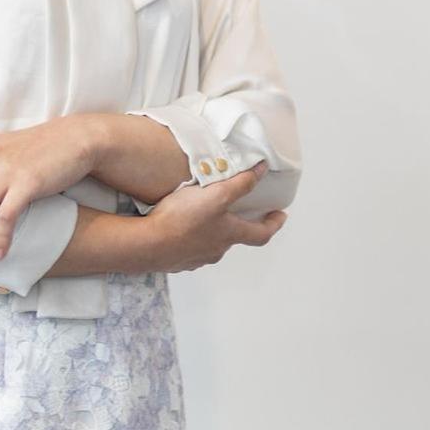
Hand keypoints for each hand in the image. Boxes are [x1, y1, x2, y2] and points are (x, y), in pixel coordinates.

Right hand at [138, 161, 286, 272]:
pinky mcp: (177, 260)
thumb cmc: (183, 219)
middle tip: (233, 211)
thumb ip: (240, 183)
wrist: (149, 244)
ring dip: (211, 231)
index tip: (280, 216)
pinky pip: (189, 248)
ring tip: (201, 214)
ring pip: (210, 244)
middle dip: (236, 225)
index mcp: (230, 235)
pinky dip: (190, 238)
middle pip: (233, 238)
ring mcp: (197, 258)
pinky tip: (179, 227)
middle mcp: (217, 250)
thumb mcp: (216, 195)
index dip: (273, 224)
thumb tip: (262, 170)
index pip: (261, 233)